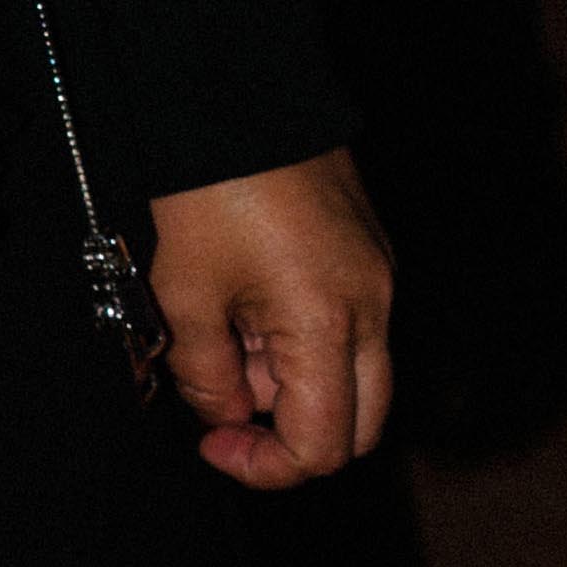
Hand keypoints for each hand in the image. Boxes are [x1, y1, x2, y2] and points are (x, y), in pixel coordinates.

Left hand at [147, 146, 394, 488]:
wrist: (246, 100)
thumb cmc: (214, 193)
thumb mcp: (187, 297)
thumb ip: (206, 376)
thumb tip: (224, 411)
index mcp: (329, 327)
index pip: (322, 446)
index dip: (264, 466)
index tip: (213, 442)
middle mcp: (373, 309)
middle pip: (360, 426)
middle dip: (294, 438)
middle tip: (231, 419)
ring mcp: (379, 281)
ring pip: (357, 378)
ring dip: (296, 386)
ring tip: (231, 339)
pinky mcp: (371, 256)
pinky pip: (353, 330)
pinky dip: (307, 346)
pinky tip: (251, 308)